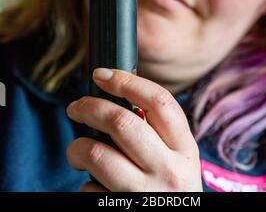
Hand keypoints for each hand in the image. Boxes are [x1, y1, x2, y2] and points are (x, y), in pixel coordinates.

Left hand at [66, 68, 201, 191]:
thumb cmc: (170, 190)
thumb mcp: (177, 158)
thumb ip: (157, 130)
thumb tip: (118, 95)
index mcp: (186, 148)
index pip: (158, 101)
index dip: (126, 81)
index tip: (101, 75)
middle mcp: (169, 171)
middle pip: (121, 121)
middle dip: (90, 107)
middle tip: (76, 107)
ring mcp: (145, 195)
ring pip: (96, 153)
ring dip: (76, 147)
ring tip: (77, 151)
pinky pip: (89, 189)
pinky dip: (85, 182)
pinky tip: (94, 184)